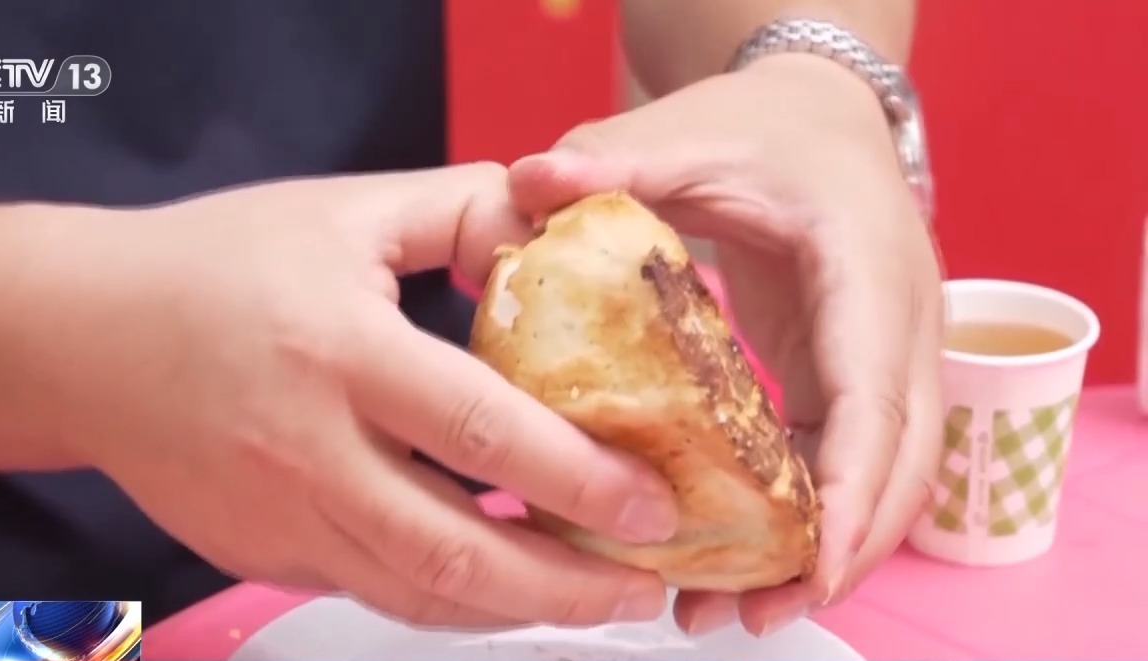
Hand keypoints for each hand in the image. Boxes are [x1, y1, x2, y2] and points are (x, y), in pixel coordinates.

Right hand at [45, 164, 675, 628]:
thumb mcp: (344, 211)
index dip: (581, 480)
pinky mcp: (261, 554)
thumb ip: (457, 214)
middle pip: (456, 554)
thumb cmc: (214, 265)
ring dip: (515, 609)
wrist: (81, 337)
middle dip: (566, 587)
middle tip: (644, 586)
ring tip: (588, 598)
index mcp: (340, 351)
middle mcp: (309, 451)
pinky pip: (369, 588)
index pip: (484, 433)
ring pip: (416, 595)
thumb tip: (548, 238)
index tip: (653, 506)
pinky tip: (497, 579)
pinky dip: (444, 596)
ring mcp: (279, 518)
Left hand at [509, 55, 943, 635]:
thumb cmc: (766, 128)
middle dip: (835, 551)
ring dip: (817, 551)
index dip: (853, 489)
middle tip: (748, 615)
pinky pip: (844, 463)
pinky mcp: (851, 379)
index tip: (814, 568)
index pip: (877, 395)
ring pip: (881, 480)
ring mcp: (885, 357)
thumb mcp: (690, 134)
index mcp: (869, 266)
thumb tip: (526, 186)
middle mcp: (899, 323)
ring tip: (729, 611)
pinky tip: (734, 554)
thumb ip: (612, 159)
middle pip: (900, 464)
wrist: (819, 118)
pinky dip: (801, 518)